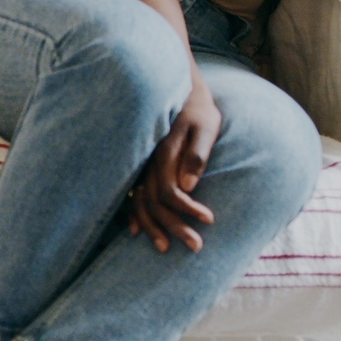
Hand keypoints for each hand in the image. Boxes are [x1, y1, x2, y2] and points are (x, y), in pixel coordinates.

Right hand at [130, 79, 219, 252]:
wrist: (180, 92)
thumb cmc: (199, 110)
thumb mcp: (206, 127)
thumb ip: (197, 155)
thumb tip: (190, 185)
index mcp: (164, 154)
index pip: (171, 192)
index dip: (188, 209)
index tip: (210, 220)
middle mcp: (149, 164)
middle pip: (154, 204)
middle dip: (173, 228)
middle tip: (196, 247)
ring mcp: (142, 167)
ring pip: (140, 203)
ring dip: (152, 227)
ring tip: (164, 248)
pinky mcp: (141, 168)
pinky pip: (131, 197)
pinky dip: (133, 215)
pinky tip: (135, 231)